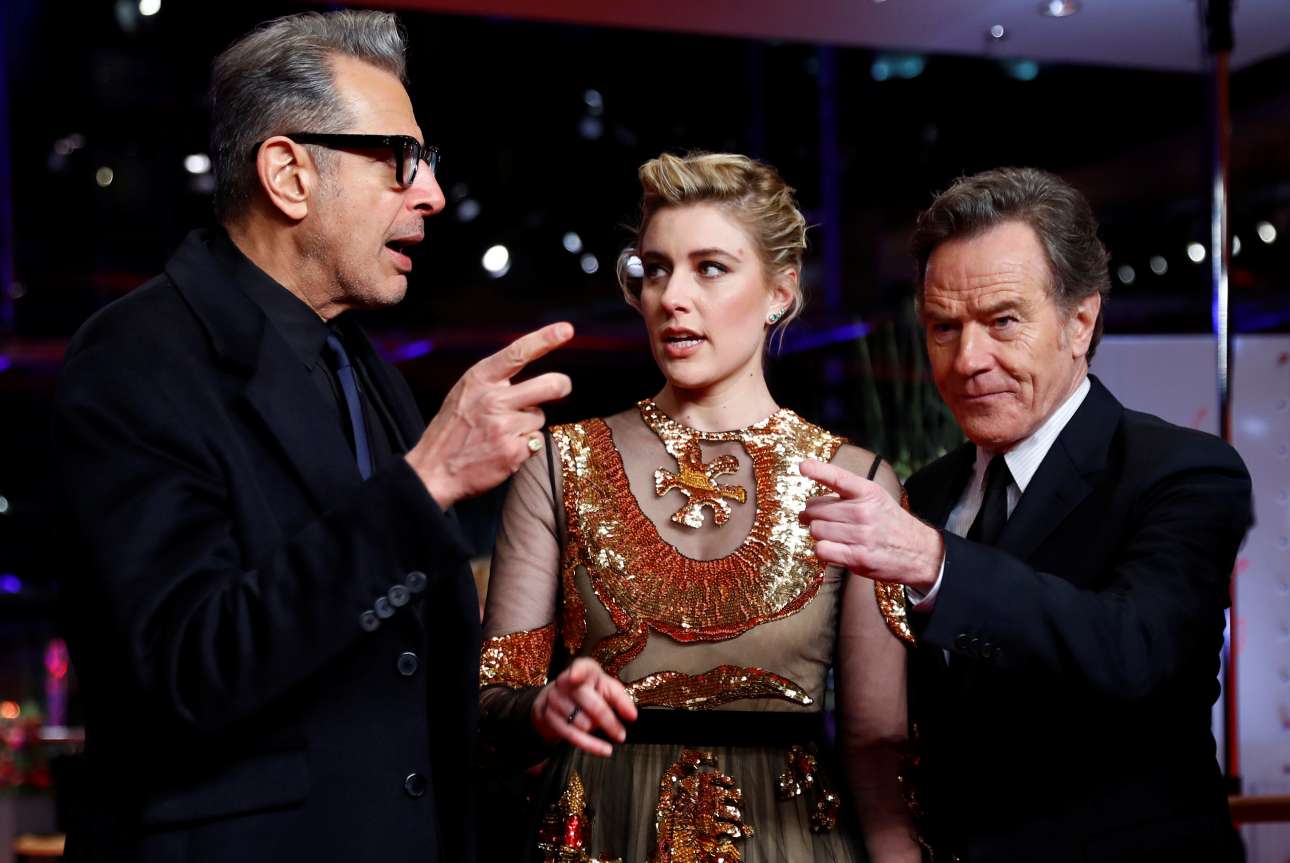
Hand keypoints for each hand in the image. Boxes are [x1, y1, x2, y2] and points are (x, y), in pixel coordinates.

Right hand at [407, 323, 573, 507]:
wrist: (433, 471)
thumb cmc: (452, 430)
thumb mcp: (464, 393)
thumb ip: (494, 381)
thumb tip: (532, 378)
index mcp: (479, 379)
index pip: (518, 352)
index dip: (545, 339)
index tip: (566, 330)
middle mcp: (493, 399)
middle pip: (549, 385)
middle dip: (560, 385)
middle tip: (562, 386)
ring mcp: (504, 426)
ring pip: (539, 416)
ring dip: (528, 424)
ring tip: (502, 433)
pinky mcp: (514, 451)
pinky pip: (536, 441)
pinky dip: (525, 446)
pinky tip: (503, 450)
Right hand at [531, 657, 637, 757]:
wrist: (560, 699)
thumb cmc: (590, 691)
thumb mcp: (607, 689)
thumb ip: (621, 700)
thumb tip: (632, 716)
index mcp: (584, 669)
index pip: (581, 667)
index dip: (577, 672)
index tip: (575, 677)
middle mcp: (565, 681)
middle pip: (591, 704)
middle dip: (609, 722)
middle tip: (621, 735)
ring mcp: (554, 699)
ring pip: (582, 723)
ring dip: (596, 731)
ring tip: (601, 729)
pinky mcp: (548, 716)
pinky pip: (572, 735)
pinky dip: (591, 745)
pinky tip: (603, 749)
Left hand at [799, 459, 942, 592]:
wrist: (919, 552)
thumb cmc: (890, 522)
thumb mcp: (876, 498)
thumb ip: (847, 494)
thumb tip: (811, 502)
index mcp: (868, 492)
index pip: (838, 477)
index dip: (818, 470)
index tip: (803, 466)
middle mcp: (864, 512)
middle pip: (816, 509)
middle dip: (810, 514)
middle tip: (816, 517)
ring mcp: (861, 536)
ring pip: (816, 530)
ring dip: (817, 532)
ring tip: (829, 533)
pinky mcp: (857, 558)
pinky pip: (822, 550)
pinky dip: (821, 549)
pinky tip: (831, 547)